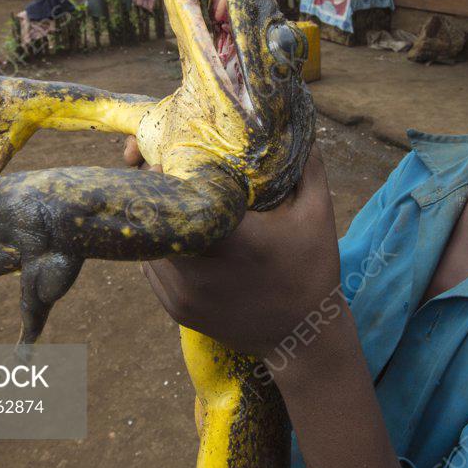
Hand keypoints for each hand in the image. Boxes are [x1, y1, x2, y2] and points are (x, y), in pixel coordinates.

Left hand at [135, 143, 342, 366]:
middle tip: (161, 172)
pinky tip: (175, 235)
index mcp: (233, 241)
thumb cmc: (313, 272)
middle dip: (156, 194)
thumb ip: (308, 168)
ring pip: (149, 246)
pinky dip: (160, 250)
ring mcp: (183, 295)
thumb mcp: (318, 216)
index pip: (181, 198)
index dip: (166, 173)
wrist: (304, 338)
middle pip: (156, 221)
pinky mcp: (176, 311)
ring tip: (166, 200)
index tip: (166, 156)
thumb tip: (301, 128)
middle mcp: (199, 271)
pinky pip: (153, 270)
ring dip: (156, 223)